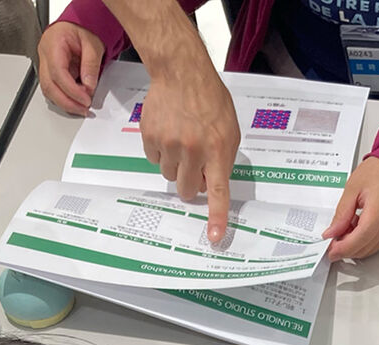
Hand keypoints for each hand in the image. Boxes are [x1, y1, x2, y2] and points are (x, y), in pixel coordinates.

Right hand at [36, 21, 105, 116]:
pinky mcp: (50, 72)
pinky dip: (65, 98)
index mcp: (53, 43)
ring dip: (65, 103)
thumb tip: (89, 87)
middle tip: (83, 109)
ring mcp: (45, 64)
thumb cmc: (83, 29)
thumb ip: (91, 65)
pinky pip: (54, 89)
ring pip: (48, 90)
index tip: (85, 99)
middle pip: (48, 86)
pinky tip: (76, 102)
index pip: (58, 73)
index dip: (71, 90)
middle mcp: (45, 54)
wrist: (79, 25)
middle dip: (67, 102)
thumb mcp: (93, 44)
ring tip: (81, 108)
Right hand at [142, 59, 238, 243]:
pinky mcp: (150, 137)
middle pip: (187, 190)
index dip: (216, 216)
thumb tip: (210, 186)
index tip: (214, 238)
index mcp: (217, 150)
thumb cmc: (210, 101)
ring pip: (169, 176)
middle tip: (195, 164)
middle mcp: (193, 150)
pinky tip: (168, 131)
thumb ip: (222, 159)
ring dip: (176, 165)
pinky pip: (154, 159)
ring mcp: (169, 143)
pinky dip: (161, 151)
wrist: (182, 72)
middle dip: (191, 183)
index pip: (218, 191)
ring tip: (182, 139)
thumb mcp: (229, 131)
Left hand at [323, 157, 378, 261]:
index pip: (361, 237)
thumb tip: (332, 232)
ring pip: (370, 249)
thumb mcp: (353, 188)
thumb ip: (342, 213)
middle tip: (332, 240)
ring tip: (345, 228)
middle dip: (346, 248)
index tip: (331, 250)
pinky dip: (364, 241)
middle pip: (365, 247)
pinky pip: (377, 244)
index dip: (344, 247)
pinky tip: (357, 228)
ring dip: (354, 245)